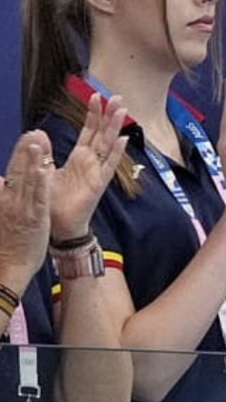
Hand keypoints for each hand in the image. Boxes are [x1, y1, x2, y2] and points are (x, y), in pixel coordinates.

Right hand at [0, 131, 52, 286]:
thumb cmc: (7, 243)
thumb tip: (2, 180)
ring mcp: (22, 209)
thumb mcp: (3, 215)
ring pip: (28, 180)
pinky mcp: (34, 219)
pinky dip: (41, 182)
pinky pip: (38, 197)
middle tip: (33, 132)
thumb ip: (3, 194)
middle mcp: (11, 201)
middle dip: (26, 151)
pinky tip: (45, 169)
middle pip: (19, 171)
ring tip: (38, 142)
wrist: (7, 269)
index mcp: (5, 199)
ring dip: (33, 160)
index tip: (29, 136)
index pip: (14, 171)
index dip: (21, 154)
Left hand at [50, 93, 127, 241]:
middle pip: (102, 133)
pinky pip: (109, 165)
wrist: (60, 226)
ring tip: (122, 110)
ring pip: (108, 144)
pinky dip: (116, 152)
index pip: (89, 130)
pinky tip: (123, 139)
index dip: (93, 114)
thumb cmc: (54, 202)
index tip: (95, 95)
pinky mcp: (99, 183)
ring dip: (115, 127)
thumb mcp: (43, 172)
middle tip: (117, 96)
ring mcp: (97, 171)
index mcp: (79, 157)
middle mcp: (91, 161)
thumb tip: (37, 133)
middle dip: (109, 114)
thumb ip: (43, 153)